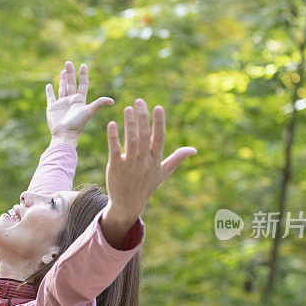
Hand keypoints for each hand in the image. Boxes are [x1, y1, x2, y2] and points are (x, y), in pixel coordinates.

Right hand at [46, 61, 113, 143]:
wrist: (65, 134)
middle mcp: (71, 101)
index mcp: (80, 100)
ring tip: (63, 70)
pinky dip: (50, 91)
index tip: (83, 65)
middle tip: (68, 62)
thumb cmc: (77, 124)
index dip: (83, 75)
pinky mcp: (52, 108)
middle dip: (70, 73)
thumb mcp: (89, 112)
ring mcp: (61, 104)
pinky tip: (49, 85)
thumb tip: (112, 101)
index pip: (83, 84)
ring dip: (63, 80)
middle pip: (71, 83)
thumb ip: (99, 104)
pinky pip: (51, 97)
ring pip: (62, 88)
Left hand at [103, 99, 196, 223]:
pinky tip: (111, 124)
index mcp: (156, 160)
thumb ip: (176, 159)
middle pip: (144, 136)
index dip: (159, 123)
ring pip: (131, 141)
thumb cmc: (146, 185)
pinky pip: (115, 151)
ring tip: (127, 108)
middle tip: (139, 101)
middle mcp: (144, 162)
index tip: (158, 107)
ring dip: (129, 124)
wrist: (128, 204)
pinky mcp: (115, 168)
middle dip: (142, 118)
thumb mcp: (163, 173)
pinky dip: (113, 138)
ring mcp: (130, 165)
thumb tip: (194, 150)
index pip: (159, 139)